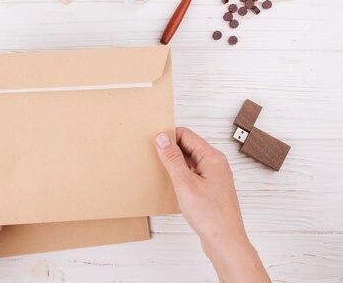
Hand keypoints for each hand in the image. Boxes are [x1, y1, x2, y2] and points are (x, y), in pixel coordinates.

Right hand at [155, 128, 270, 282]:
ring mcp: (213, 177)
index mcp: (212, 158)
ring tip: (159, 171)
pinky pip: (191, 174)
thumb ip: (172, 159)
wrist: (225, 242)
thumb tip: (162, 138)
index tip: (152, 141)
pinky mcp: (210, 189)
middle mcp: (215, 164)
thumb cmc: (210, 215)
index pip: (186, 135)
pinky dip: (180, 176)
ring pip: (189, 161)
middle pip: (188, 147)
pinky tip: (170, 184)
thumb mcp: (185, 183)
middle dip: (170, 150)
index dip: (168, 136)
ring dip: (174, 164)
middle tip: (152, 156)